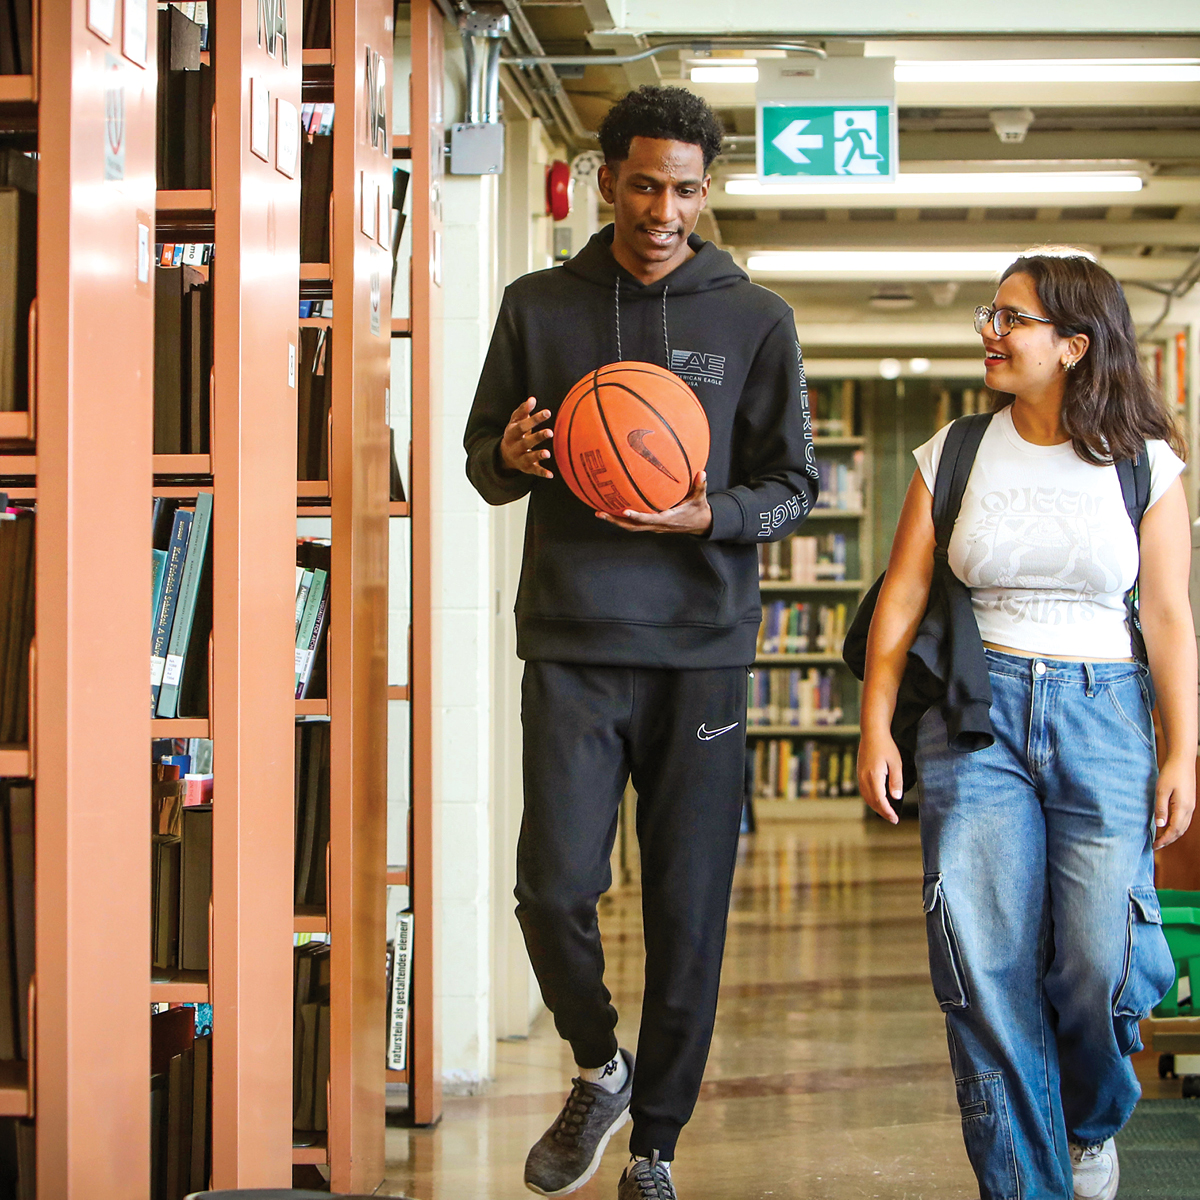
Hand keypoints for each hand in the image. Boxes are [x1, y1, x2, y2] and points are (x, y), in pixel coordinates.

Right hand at [499, 397, 553, 478]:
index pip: (522, 425)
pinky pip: (534, 471)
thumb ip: (523, 410)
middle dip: (537, 437)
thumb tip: (532, 399)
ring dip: (538, 455)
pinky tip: (551, 475)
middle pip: (525, 442)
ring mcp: (520, 458)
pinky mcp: (526, 468)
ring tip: (547, 454)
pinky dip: (542, 473)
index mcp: (512, 433)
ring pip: (528, 457)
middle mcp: (514, 446)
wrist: (505, 456)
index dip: (534, 419)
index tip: (548, 412)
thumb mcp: (515, 422)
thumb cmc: (515, 434)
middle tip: (550, 432)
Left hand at [596, 472, 712, 535]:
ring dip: (614, 521)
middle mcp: (657, 525)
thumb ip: (699, 486)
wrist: (699, 525)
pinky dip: (621, 519)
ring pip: (630, 527)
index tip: (624, 511)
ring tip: (599, 512)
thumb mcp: (700, 498)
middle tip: (600, 513)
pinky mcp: (651, 525)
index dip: (636, 516)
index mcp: (667, 519)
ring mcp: (653, 527)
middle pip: (632, 527)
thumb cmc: (698, 510)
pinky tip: (611, 509)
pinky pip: (634, 524)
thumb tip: (702, 473)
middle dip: (615, 521)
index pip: (648, 519)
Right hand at [857, 728, 901, 824]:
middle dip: (882, 812)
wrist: (872, 733)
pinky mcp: (859, 773)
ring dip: (876, 807)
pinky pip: (864, 791)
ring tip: (886, 812)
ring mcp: (860, 775)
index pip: (880, 800)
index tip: (895, 819)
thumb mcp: (896, 763)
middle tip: (893, 819)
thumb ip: (896, 781)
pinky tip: (878, 800)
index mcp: (874, 776)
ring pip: (866, 797)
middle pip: (872, 801)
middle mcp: (864, 778)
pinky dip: (871, 799)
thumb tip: (896, 797)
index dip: (887, 811)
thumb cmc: (886, 746)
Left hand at [1153, 753, 1195, 849]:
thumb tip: (1159, 825)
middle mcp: (1189, 809)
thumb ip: (1160, 809)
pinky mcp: (1189, 802)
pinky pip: (1184, 819)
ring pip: (1183, 826)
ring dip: (1173, 834)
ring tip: (1161, 839)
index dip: (1164, 840)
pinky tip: (1168, 826)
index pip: (1174, 830)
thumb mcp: (1161, 791)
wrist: (1182, 760)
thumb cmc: (1170, 773)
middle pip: (1180, 831)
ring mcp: (1191, 806)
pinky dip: (1177, 827)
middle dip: (1169, 840)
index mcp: (1182, 808)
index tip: (1154, 846)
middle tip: (1156, 846)